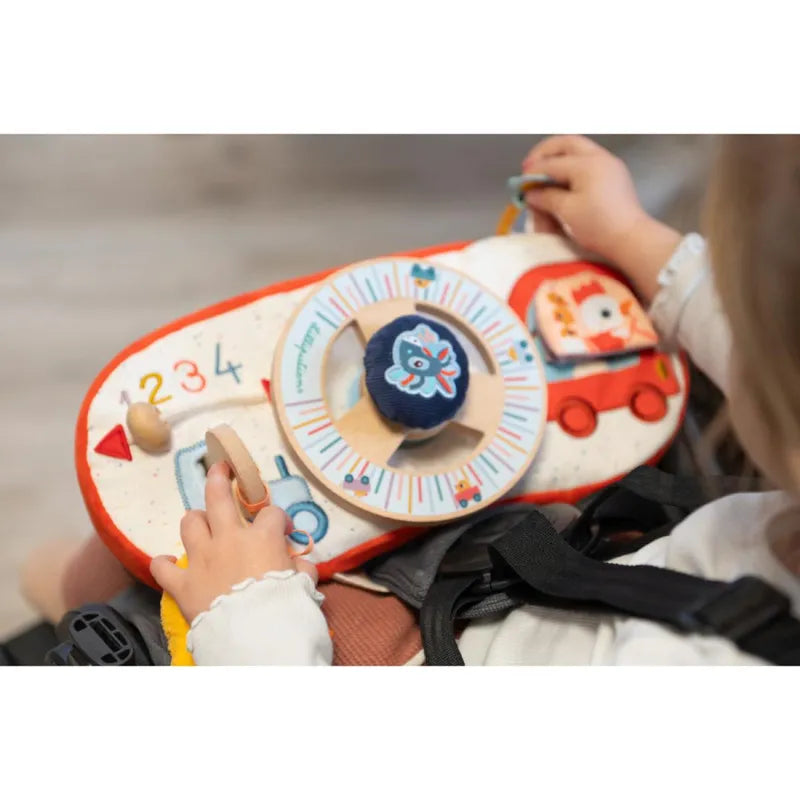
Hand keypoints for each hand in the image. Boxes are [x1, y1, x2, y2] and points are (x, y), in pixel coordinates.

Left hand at [150, 462, 317, 623]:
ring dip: (196, 521)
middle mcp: (229, 539)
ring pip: (190, 523)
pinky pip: (163, 567)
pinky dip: (165, 564)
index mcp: (262, 538)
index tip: (285, 531)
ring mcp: (202, 559)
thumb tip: (300, 565)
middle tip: (220, 468)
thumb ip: (300, 570)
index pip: (272, 515)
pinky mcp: (183, 584)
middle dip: (219, 478)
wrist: (255, 639)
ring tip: (200, 523)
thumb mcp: (302, 585)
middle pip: (218, 496)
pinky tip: (170, 565)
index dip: (280, 520)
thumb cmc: (284, 608)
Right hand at [522, 135, 681, 301]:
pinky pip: (588, 159)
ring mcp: (609, 164)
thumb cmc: (598, 225)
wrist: (632, 238)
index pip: (552, 164)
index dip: (533, 173)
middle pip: (567, 143)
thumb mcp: (568, 212)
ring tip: (544, 172)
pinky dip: (571, 164)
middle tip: (529, 166)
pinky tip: (563, 178)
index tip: (519, 183)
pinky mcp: (614, 174)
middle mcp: (599, 157)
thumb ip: (547, 198)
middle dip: (545, 152)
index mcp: (586, 164)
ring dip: (559, 156)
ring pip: (579, 148)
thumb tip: (531, 193)